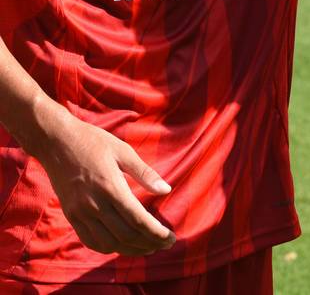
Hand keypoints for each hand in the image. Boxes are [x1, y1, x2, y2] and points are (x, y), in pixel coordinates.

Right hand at [30, 102, 174, 255]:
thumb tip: (166, 190)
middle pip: (125, 235)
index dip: (156, 232)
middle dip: (148, 243)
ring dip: (130, 249)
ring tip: (147, 247)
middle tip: (165, 244)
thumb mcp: (123, 150)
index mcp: (111, 187)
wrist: (57, 142)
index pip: (137, 219)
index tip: (171, 238)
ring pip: (108, 243)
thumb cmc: (94, 142)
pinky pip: (90, 240)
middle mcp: (94, 204)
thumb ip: (144, 173)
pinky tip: (122, 245)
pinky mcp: (71, 216)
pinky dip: (108, 247)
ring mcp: (80, 213)